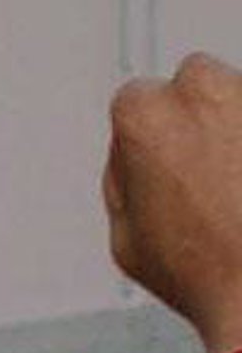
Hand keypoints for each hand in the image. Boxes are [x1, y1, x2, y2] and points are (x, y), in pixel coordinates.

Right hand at [106, 53, 241, 352]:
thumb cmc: (201, 269)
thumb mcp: (125, 237)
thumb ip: (122, 179)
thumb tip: (132, 157)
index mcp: (146, 117)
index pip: (134, 101)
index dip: (142, 143)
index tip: (158, 173)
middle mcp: (205, 90)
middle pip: (195, 82)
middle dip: (196, 117)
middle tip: (201, 175)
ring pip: (239, 97)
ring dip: (235, 128)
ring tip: (237, 190)